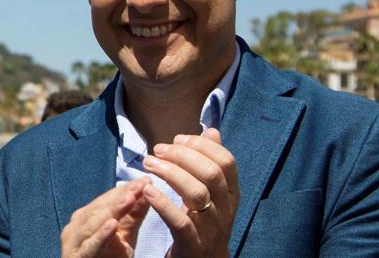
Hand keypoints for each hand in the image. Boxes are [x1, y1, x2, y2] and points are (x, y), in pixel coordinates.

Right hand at [61, 178, 150, 257]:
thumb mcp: (126, 236)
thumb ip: (134, 214)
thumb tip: (147, 187)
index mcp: (85, 217)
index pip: (106, 200)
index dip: (125, 190)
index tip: (146, 180)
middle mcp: (75, 226)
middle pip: (99, 208)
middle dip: (121, 196)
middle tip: (140, 185)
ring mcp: (73, 242)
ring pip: (93, 223)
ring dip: (112, 210)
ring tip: (129, 198)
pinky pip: (90, 246)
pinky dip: (101, 235)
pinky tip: (113, 225)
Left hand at [142, 127, 237, 257]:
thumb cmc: (202, 223)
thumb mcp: (210, 194)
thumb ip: (209, 163)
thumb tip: (212, 131)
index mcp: (231, 195)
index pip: (226, 161)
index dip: (202, 145)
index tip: (177, 139)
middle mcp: (226, 211)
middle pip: (211, 174)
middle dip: (182, 155)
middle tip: (157, 150)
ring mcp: (211, 229)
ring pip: (198, 194)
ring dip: (170, 173)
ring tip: (148, 164)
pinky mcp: (193, 246)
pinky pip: (181, 222)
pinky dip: (163, 204)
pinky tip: (147, 191)